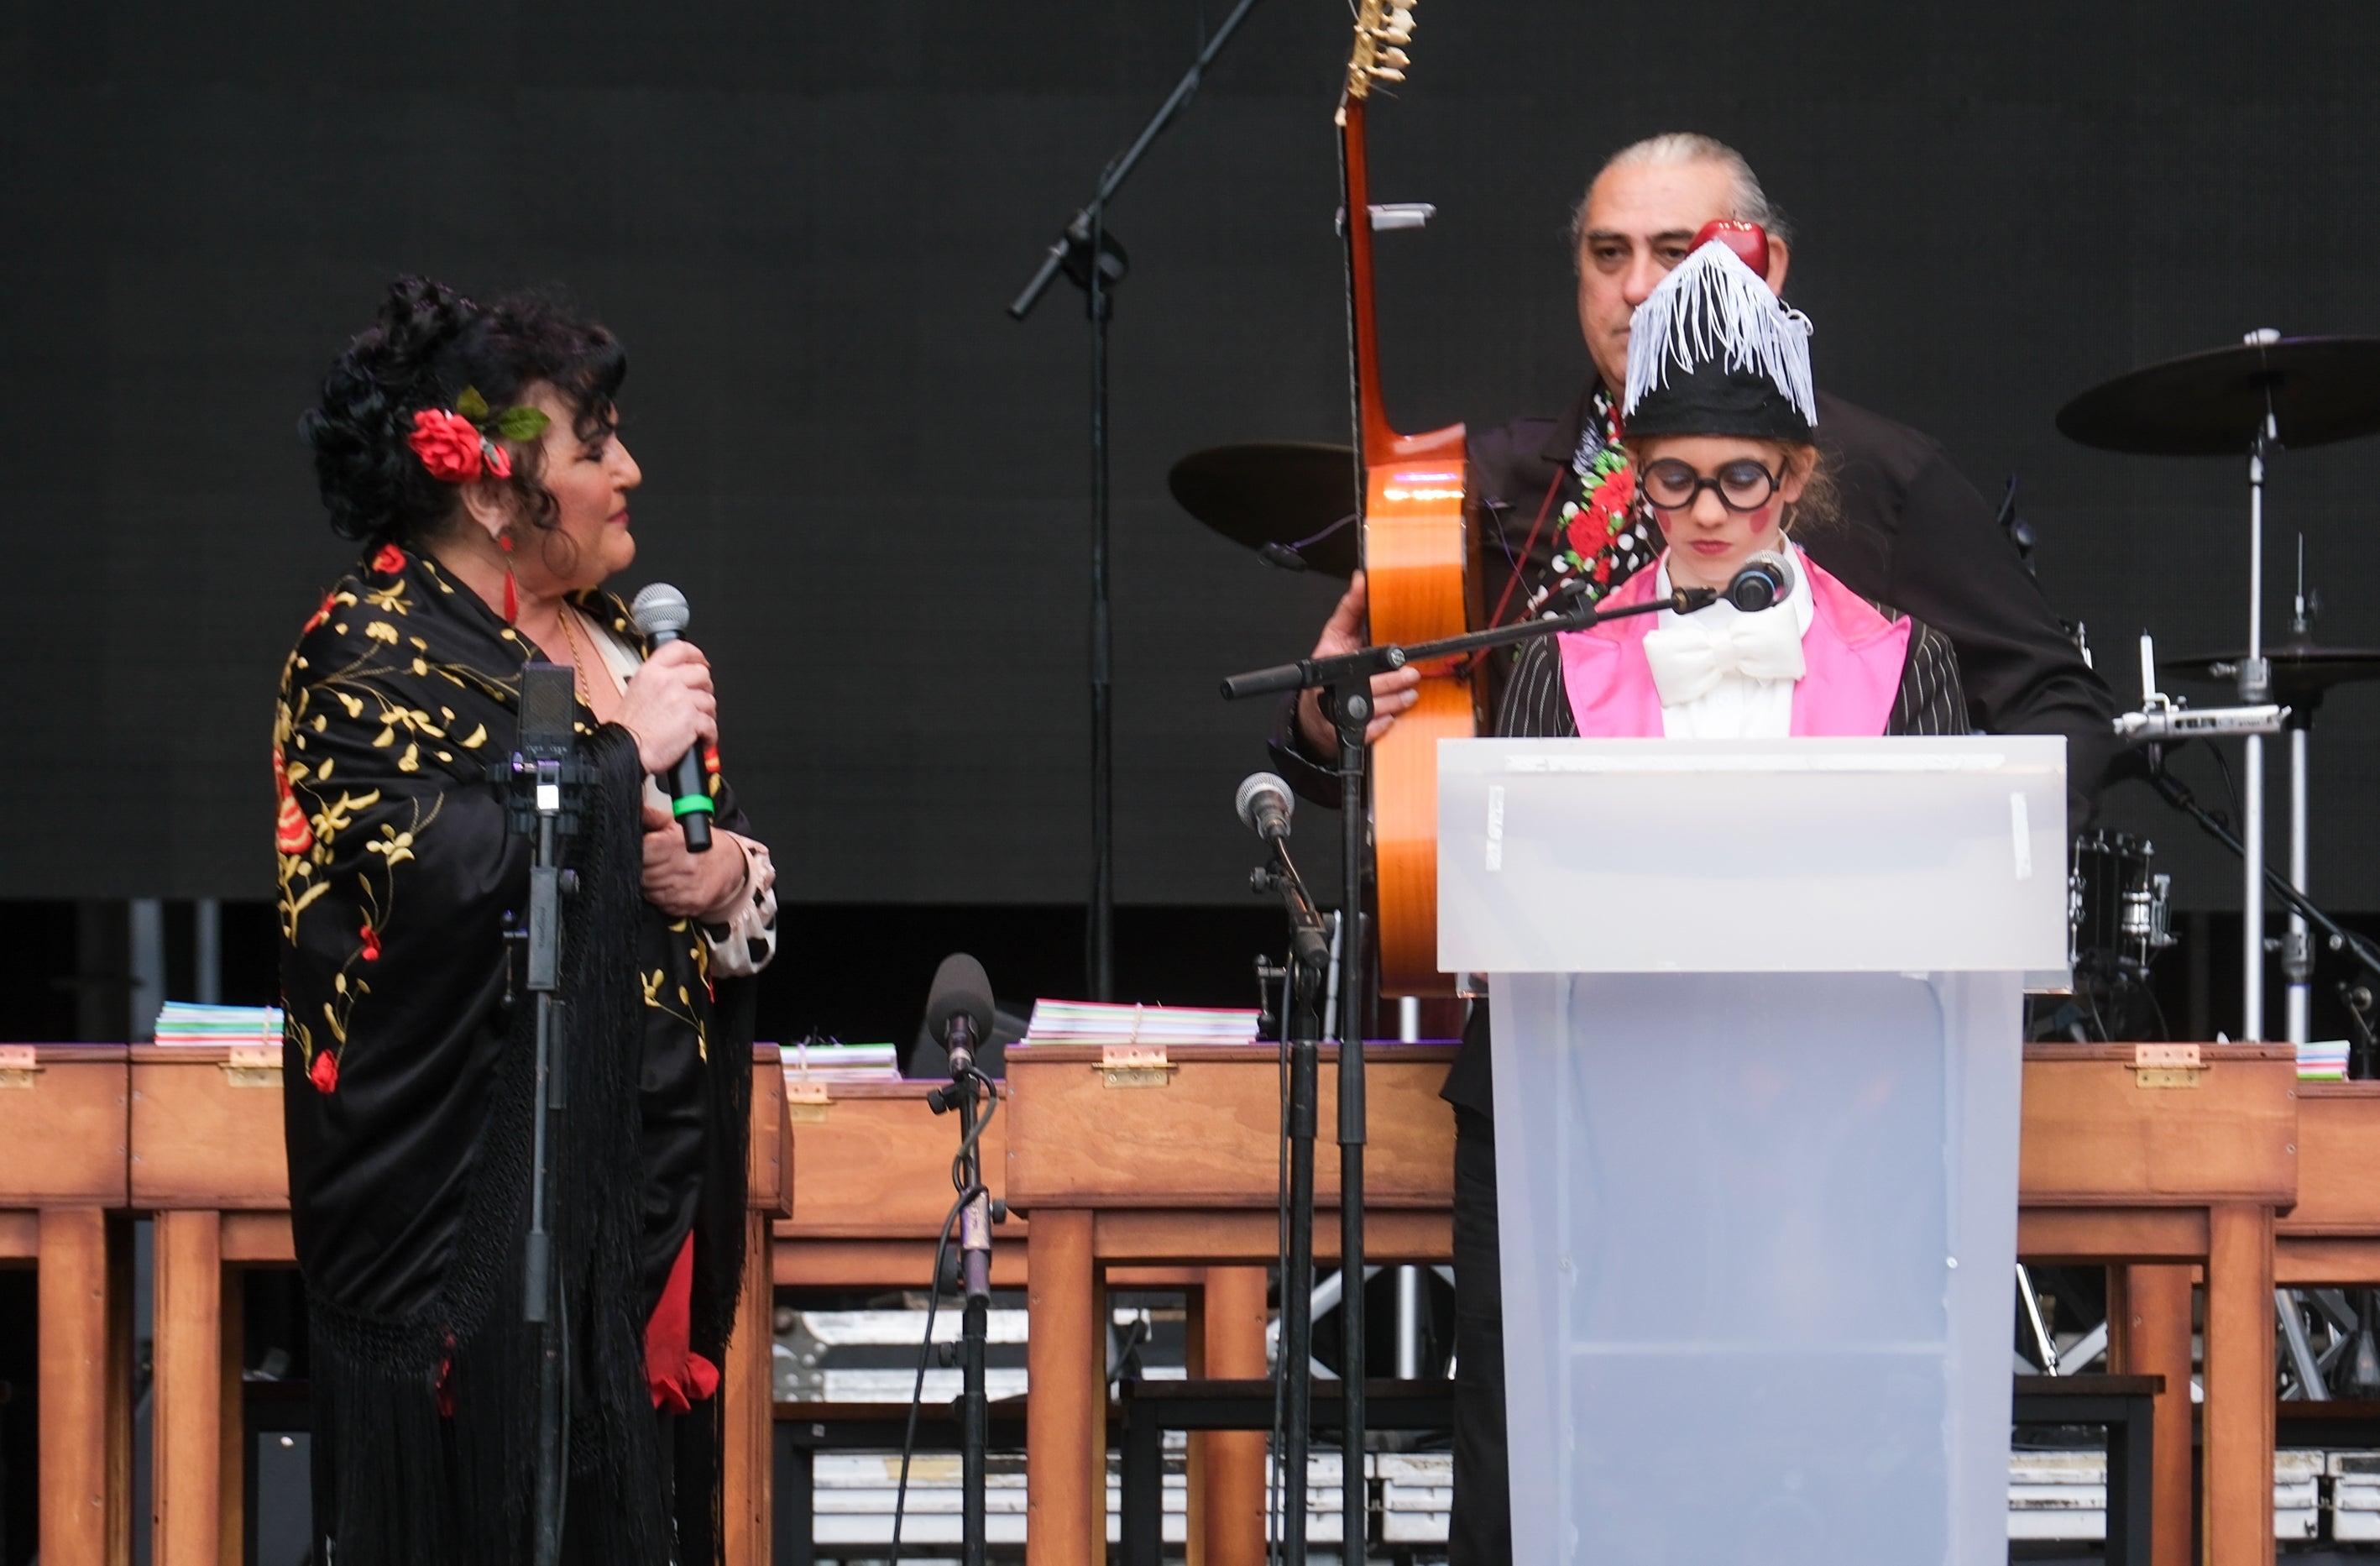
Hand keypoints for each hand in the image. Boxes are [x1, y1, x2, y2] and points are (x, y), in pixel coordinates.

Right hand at [618, 640, 716, 774]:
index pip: (679, 649)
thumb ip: (657, 680)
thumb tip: (675, 678)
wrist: (627, 749)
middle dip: (704, 688)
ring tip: (696, 723)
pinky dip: (709, 734)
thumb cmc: (629, 728)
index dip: (696, 654)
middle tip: (699, 699)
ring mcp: (681, 699)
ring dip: (706, 714)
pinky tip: (701, 738)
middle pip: (701, 673)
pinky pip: (711, 724)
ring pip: (709, 700)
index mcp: (652, 672)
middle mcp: (667, 682)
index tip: (701, 662)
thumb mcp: (636, 690)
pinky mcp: (692, 719)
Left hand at [641, 805, 747, 917]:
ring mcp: (685, 888)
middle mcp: (682, 866)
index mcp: (676, 843)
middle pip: (641, 872)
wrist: (732, 865)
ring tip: (657, 872)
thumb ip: (653, 816)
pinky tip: (666, 885)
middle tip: (647, 862)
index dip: (633, 850)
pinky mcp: (687, 905)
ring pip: (647, 889)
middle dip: (639, 867)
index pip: (640, 851)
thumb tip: (633, 807)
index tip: (637, 849)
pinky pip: (658, 903)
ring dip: (647, 882)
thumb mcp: (679, 824)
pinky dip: (657, 895)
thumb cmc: (704, 844)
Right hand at [1294, 570, 1420, 752]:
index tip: (1396, 655)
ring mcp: (1339, 712)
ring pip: (1376, 710)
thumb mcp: (1335, 634)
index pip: (1355, 658)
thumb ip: (1351, 608)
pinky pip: (1373, 730)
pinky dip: (1385, 724)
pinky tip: (1392, 717)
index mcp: (1330, 662)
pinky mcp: (1346, 733)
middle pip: (1371, 688)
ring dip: (1397, 702)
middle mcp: (1333, 688)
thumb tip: (1362, 579)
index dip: (1377, 660)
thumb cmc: (1327, 670)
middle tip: (1411, 675)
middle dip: (1395, 682)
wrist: (1314, 714)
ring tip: (1409, 693)